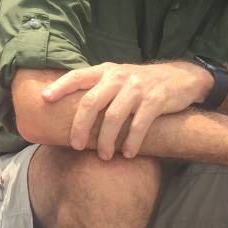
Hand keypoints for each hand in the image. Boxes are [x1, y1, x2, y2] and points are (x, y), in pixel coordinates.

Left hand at [42, 61, 211, 159]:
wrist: (182, 77)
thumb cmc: (143, 83)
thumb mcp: (119, 77)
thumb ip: (99, 87)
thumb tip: (70, 108)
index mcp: (106, 71)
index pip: (77, 76)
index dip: (60, 86)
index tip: (44, 98)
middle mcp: (119, 77)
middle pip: (91, 103)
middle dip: (80, 126)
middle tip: (75, 146)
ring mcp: (137, 88)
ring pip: (113, 117)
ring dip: (106, 140)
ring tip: (104, 156)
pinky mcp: (155, 101)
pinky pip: (138, 125)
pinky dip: (131, 142)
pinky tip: (127, 154)